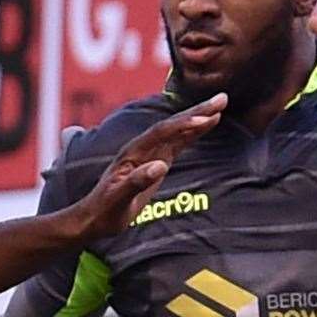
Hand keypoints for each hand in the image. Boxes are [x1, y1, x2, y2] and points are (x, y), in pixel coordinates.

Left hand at [69, 92, 226, 238]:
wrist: (94, 218)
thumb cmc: (104, 211)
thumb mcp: (118, 200)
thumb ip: (136, 182)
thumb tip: (160, 166)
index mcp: (132, 153)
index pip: (161, 133)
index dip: (183, 125)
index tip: (205, 119)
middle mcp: (142, 148)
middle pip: (173, 125)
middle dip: (197, 112)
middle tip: (222, 99)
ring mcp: (149, 154)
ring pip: (178, 131)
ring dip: (198, 118)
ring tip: (221, 106)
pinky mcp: (156, 162)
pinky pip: (178, 143)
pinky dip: (193, 133)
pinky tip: (207, 125)